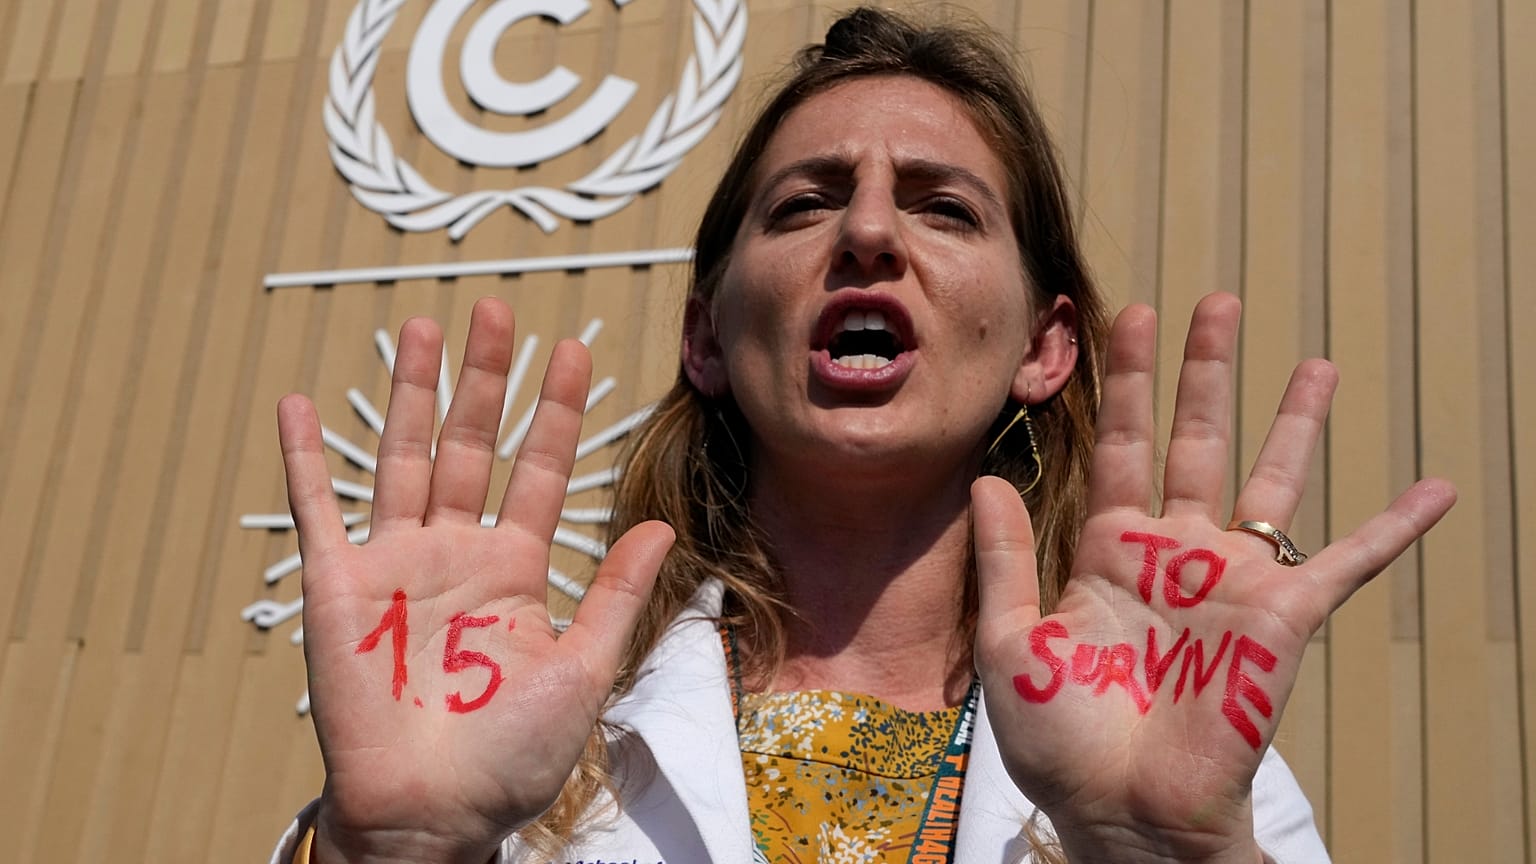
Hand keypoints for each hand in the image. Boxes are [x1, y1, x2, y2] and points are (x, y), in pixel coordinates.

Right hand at [278, 298, 673, 863]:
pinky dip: (305, 458)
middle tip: (496, 311)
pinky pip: (317, 510)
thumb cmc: (510, 755)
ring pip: (403, 458)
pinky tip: (298, 404)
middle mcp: (455, 554)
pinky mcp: (336, 585)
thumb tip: (663, 527)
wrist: (434, 812)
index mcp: (515, 571)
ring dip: (410, 394)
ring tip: (422, 327)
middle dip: (484, 380)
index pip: (541, 472)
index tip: (576, 351)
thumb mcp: (581, 668)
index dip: (557, 413)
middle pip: (471, 446)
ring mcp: (395, 564)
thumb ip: (616, 594)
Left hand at [972, 294, 1453, 862]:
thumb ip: (1006, 559)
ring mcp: (1231, 581)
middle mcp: (1174, 553)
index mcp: (1107, 552)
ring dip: (1293, 423)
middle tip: (1216, 303)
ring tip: (1316, 361)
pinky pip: (1348, 562)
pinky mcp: (1282, 618)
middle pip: (1194, 440)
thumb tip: (988, 477)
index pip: (1120, 445)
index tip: (1129, 315)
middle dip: (1204, 372)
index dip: (1124, 381)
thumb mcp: (1011, 643)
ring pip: (1272, 481)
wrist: (1121, 811)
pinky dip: (1394, 527)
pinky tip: (1435, 489)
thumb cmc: (1060, 741)